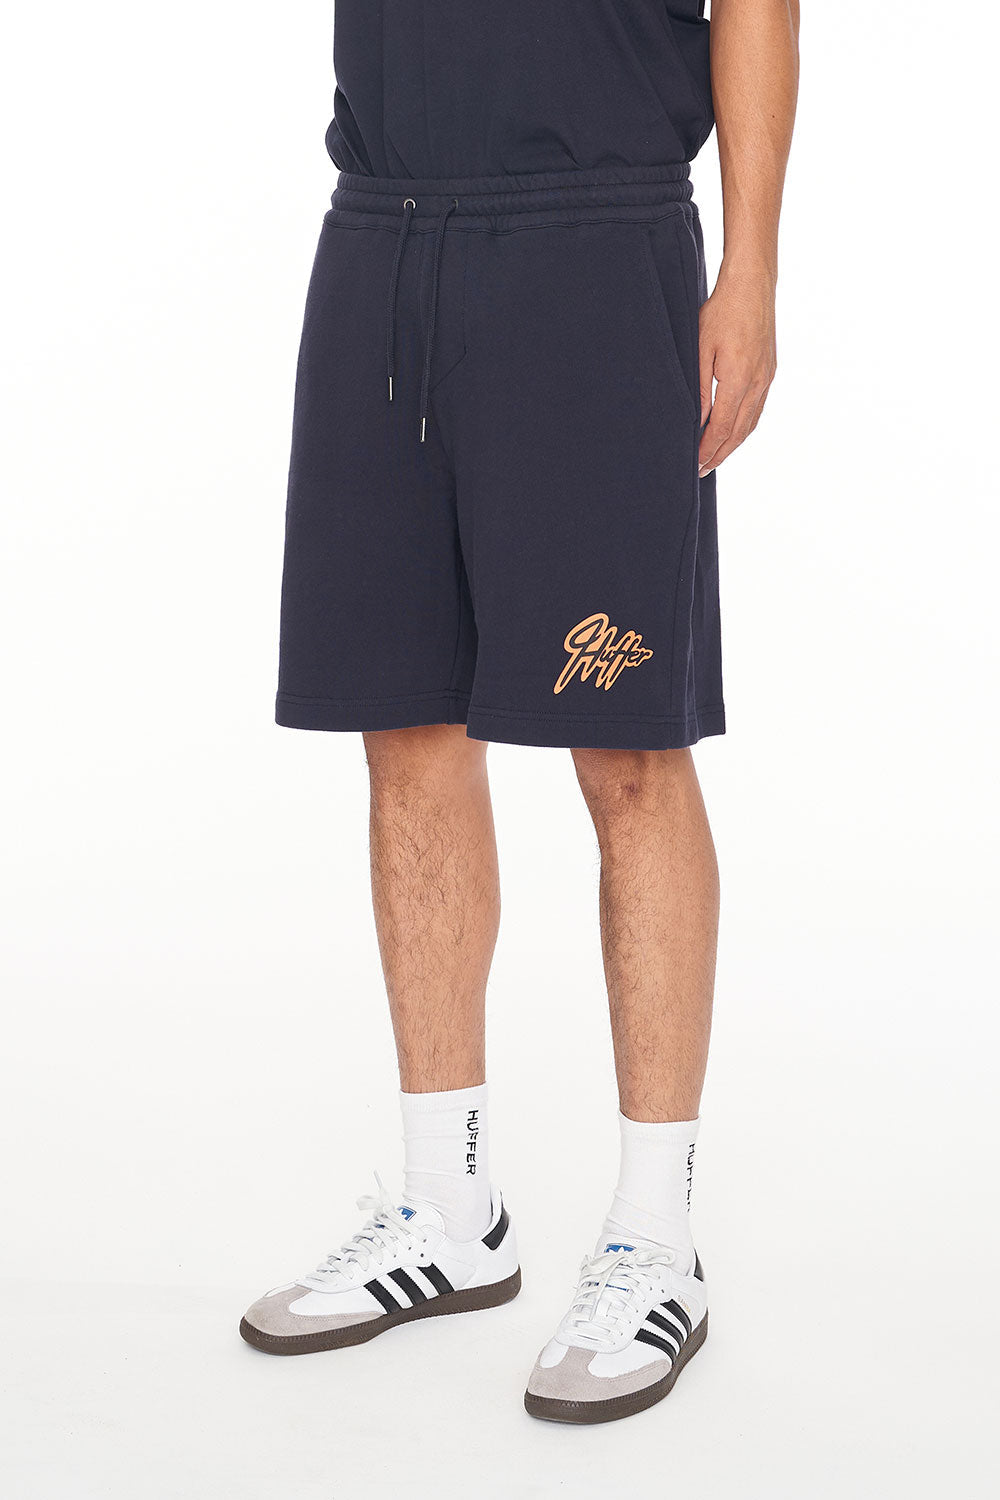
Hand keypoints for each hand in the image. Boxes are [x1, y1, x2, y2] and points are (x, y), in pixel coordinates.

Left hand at [698, 268, 776, 477]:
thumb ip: (701, 387)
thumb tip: (698, 419)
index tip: (695, 464)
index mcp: (739, 379)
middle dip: (719, 454)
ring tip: (716, 458)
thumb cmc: (722, 311)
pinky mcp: (769, 372)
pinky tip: (734, 433)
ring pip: (750, 424)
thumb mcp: (701, 348)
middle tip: (702, 471)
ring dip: (733, 444)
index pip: (722, 427)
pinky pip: (757, 410)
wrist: (752, 285)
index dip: (708, 449)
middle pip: (738, 432)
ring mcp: (766, 379)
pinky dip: (744, 427)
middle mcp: (757, 383)